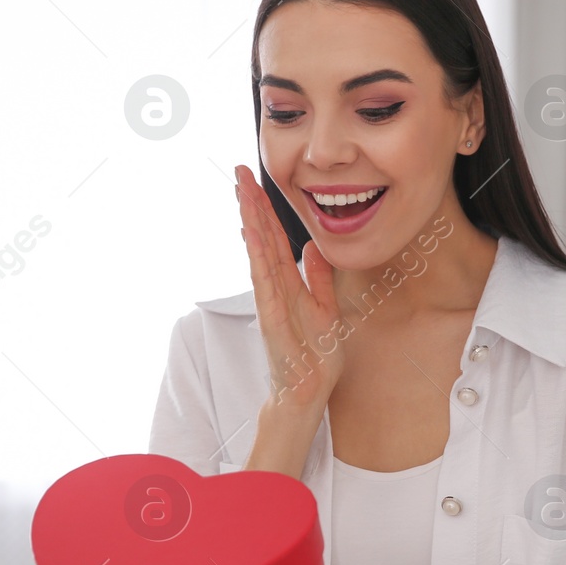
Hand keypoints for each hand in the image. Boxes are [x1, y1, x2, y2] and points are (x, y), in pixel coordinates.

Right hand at [235, 164, 344, 414]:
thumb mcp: (326, 310)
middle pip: (261, 237)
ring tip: (241, 191)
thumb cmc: (315, 357)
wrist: (308, 393)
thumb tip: (313, 247)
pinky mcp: (270, 316)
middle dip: (252, 203)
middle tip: (239, 171)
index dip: (266, 209)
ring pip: (258, 252)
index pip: (275, 239)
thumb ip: (318, 279)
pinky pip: (263, 279)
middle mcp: (274, 288)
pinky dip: (256, 254)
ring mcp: (269, 301)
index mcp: (288, 284)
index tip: (256, 181)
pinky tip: (250, 231)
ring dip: (250, 220)